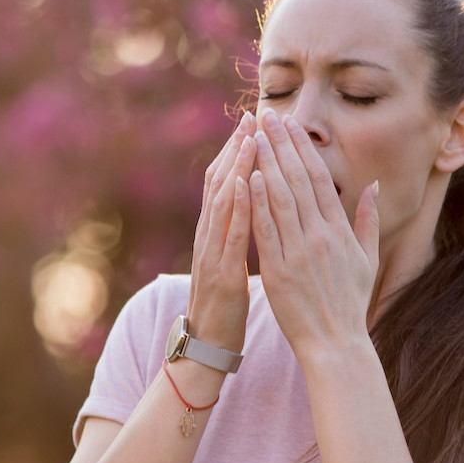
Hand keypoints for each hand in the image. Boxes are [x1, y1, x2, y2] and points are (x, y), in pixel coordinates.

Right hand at [187, 111, 257, 352]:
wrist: (208, 346)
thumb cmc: (226, 305)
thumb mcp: (232, 261)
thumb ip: (240, 232)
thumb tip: (254, 207)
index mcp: (216, 232)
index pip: (226, 181)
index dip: (239, 151)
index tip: (255, 123)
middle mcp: (209, 235)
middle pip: (220, 182)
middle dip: (236, 147)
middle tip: (252, 116)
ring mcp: (212, 252)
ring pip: (223, 201)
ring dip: (237, 167)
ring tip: (251, 137)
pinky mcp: (221, 273)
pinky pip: (230, 234)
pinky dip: (237, 206)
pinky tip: (247, 183)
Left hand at [249, 108, 379, 354]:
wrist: (336, 343)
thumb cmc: (350, 302)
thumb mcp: (367, 258)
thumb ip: (367, 219)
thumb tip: (373, 185)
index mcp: (339, 231)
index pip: (319, 178)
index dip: (303, 148)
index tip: (290, 124)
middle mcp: (320, 236)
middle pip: (298, 180)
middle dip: (281, 144)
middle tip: (267, 115)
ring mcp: (298, 252)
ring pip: (280, 198)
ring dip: (266, 162)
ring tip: (253, 135)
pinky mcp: (278, 270)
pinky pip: (266, 229)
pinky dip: (256, 201)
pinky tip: (247, 176)